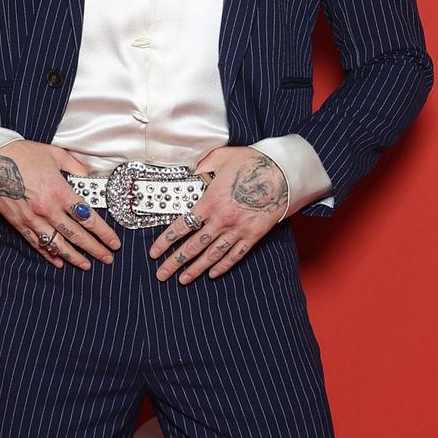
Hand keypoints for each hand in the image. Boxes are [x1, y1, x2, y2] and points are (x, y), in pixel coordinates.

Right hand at [0, 140, 120, 270]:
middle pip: (76, 235)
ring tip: (87, 265)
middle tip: (107, 258)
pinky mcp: (18, 223)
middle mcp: (48, 209)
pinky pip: (37, 243)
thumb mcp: (55, 154)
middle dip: (94, 249)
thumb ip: (75, 167)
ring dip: (74, 256)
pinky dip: (49, 254)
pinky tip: (59, 261)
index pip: (87, 218)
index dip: (103, 232)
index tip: (114, 242)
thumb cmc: (23, 154)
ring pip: (57, 244)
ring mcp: (32, 219)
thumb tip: (88, 177)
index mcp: (60, 191)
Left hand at [148, 147, 287, 283]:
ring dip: (196, 269)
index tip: (155, 252)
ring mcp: (238, 230)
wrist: (283, 174)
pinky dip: (223, 266)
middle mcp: (222, 220)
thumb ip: (201, 167)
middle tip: (162, 274)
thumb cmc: (252, 163)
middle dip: (175, 262)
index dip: (166, 241)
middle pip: (193, 246)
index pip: (182, 226)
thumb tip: (188, 173)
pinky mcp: (252, 236)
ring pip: (212, 255)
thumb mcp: (221, 157)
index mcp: (210, 201)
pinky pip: (235, 255)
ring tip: (183, 280)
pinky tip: (212, 273)